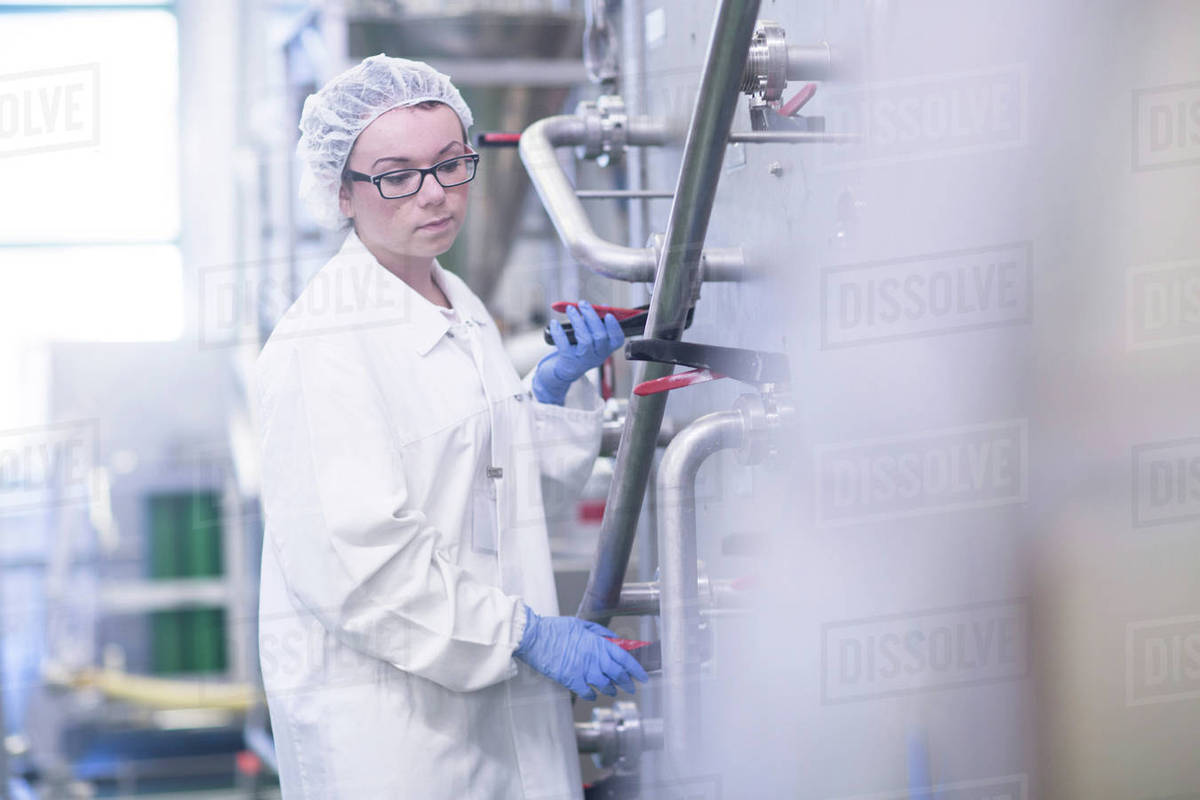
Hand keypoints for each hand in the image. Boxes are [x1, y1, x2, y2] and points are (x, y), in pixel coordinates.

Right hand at [513, 605, 648, 699]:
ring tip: (612, 691)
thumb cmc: (555, 629)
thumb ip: (600, 633)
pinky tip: (593, 694)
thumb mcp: (581, 624)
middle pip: (618, 674)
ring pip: (604, 685)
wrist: (535, 637)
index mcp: (598, 642)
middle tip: (631, 688)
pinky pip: (587, 692)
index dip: (636, 669)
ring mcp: (583, 670)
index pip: (624, 658)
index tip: (642, 676)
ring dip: (610, 689)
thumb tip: (615, 640)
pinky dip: (592, 695)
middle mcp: (594, 657)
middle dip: (627, 683)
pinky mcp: (571, 680)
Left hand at [531, 300, 623, 404]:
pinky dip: (558, 332)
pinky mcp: (569, 360)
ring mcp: (584, 359)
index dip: (614, 327)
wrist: (569, 368)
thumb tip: (603, 306)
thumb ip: (599, 321)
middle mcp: (598, 355)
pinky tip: (554, 323)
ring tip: (571, 309)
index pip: (617, 339)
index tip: (608, 314)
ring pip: (584, 339)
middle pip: (600, 336)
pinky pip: (564, 345)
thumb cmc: (584, 348)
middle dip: (591, 317)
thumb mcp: (594, 337)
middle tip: (583, 304)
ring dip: (577, 321)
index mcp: (607, 348)